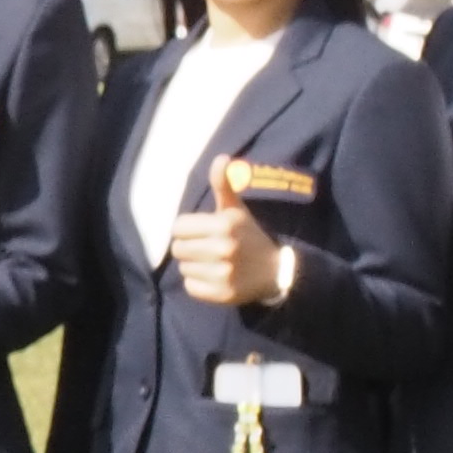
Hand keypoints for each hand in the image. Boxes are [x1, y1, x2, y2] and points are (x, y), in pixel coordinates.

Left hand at [170, 157, 282, 306]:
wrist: (275, 271)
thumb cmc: (248, 235)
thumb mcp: (236, 209)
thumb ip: (224, 185)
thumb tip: (221, 158)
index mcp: (224, 224)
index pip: (178, 227)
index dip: (187, 229)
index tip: (202, 231)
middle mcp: (223, 248)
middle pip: (178, 249)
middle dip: (189, 247)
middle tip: (207, 248)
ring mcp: (223, 273)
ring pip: (183, 268)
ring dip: (194, 265)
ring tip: (212, 262)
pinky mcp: (222, 294)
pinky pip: (190, 287)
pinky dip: (198, 284)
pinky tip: (214, 277)